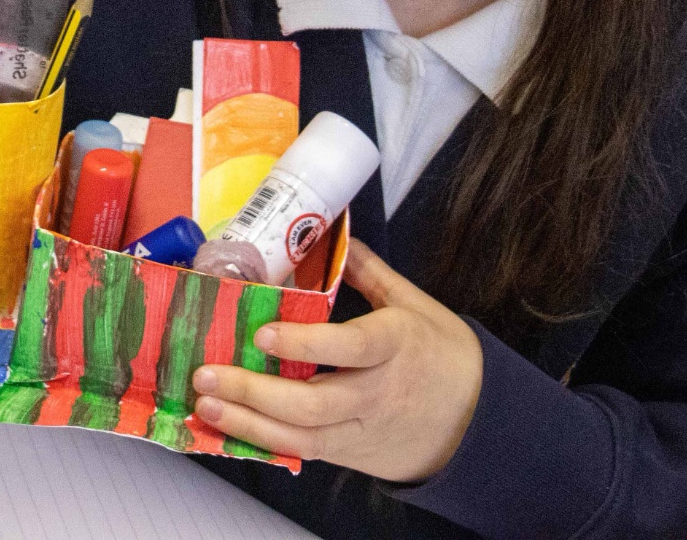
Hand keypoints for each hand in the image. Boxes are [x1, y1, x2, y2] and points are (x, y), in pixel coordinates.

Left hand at [191, 242, 482, 482]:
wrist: (479, 421)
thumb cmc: (444, 356)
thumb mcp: (415, 304)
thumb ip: (369, 272)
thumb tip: (334, 233)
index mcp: (396, 346)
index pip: (350, 348)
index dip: (306, 344)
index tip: (264, 332)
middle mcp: (377, 393)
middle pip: (314, 403)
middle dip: (255, 392)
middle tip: (209, 373)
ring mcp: (362, 429)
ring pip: (303, 435)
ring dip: (248, 422)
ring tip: (206, 403)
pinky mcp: (351, 452)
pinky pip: (304, 452)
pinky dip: (263, 442)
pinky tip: (228, 427)